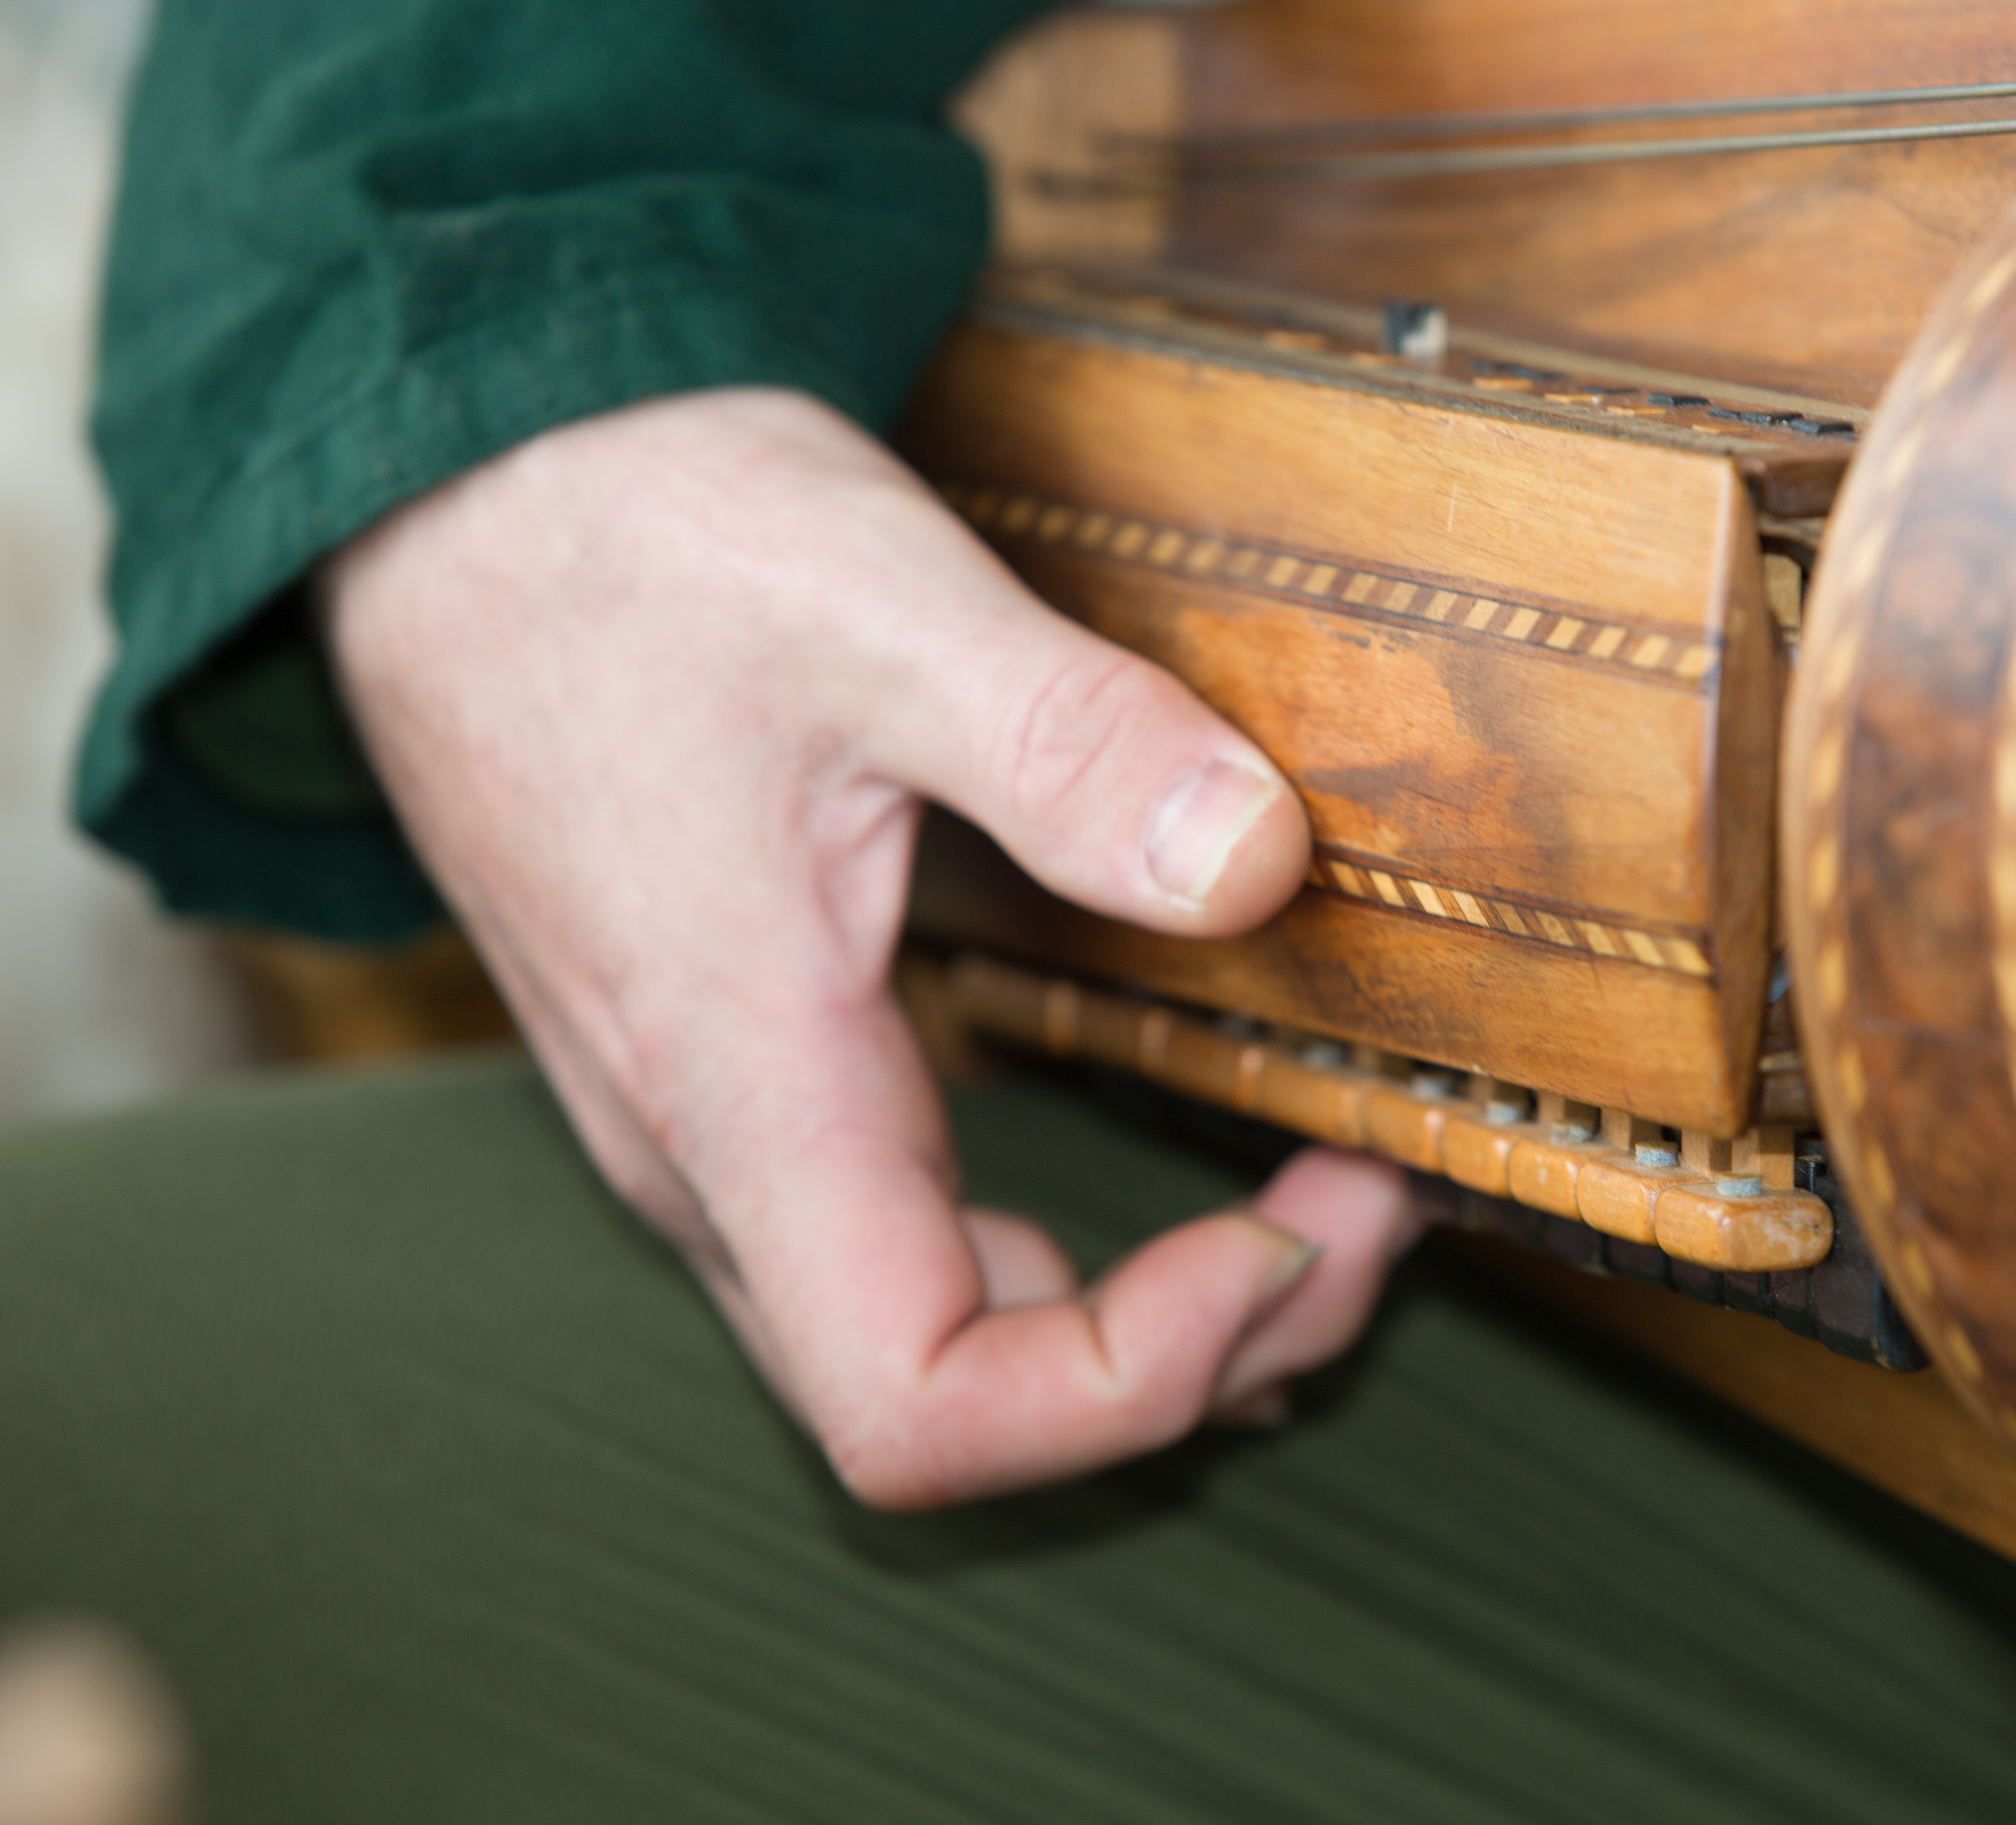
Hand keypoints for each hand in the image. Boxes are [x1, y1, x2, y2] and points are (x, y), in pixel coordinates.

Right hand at [324, 387, 1419, 1506]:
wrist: (457, 487)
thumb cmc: (633, 537)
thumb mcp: (877, 602)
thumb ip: (1071, 743)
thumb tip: (1256, 863)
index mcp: (740, 1086)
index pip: (920, 1407)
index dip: (1130, 1382)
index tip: (1292, 1226)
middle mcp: (711, 1154)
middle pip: (952, 1402)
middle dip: (1193, 1357)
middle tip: (1367, 1210)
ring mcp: (714, 1127)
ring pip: (934, 1338)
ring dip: (1143, 1322)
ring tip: (1315, 1205)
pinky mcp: (741, 1076)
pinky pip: (907, 1253)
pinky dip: (1069, 1261)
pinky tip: (1171, 1179)